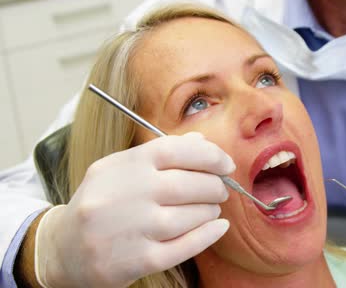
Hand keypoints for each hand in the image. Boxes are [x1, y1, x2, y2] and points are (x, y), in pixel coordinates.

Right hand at [35, 132, 233, 287]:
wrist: (62, 248)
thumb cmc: (101, 202)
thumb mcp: (121, 169)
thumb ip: (161, 154)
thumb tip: (202, 142)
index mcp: (122, 166)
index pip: (174, 150)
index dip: (209, 155)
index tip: (226, 164)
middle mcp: (124, 195)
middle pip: (186, 185)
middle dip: (214, 186)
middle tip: (221, 190)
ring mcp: (129, 230)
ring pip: (188, 216)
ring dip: (209, 211)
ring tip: (212, 209)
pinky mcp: (136, 261)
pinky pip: (184, 247)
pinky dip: (207, 235)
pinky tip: (218, 228)